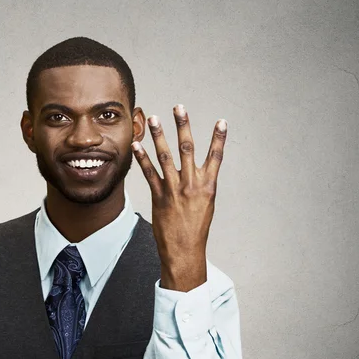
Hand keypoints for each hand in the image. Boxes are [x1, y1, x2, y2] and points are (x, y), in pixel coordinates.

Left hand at [131, 104, 227, 291]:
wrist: (184, 250)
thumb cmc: (195, 229)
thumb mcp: (205, 205)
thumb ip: (200, 185)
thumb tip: (197, 172)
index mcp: (208, 186)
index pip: (216, 157)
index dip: (219, 139)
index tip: (222, 122)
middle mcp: (192, 184)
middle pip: (188, 148)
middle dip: (183, 126)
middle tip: (179, 107)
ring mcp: (174, 189)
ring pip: (166, 156)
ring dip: (160, 135)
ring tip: (154, 117)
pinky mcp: (159, 196)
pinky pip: (149, 173)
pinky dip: (142, 157)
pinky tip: (137, 144)